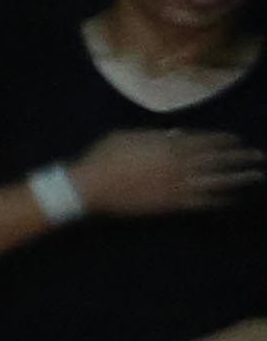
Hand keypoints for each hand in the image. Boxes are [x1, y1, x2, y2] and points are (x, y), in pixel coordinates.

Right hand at [71, 128, 264, 219]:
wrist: (90, 187)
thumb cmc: (105, 156)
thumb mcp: (129, 135)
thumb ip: (156, 135)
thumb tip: (178, 135)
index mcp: (168, 145)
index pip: (205, 141)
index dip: (224, 140)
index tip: (239, 140)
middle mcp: (178, 165)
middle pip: (217, 160)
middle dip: (240, 158)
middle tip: (259, 157)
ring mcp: (176, 186)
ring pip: (215, 181)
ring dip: (238, 178)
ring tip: (256, 176)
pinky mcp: (170, 204)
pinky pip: (200, 202)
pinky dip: (218, 200)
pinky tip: (231, 198)